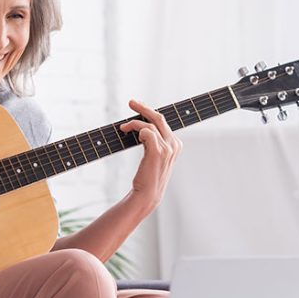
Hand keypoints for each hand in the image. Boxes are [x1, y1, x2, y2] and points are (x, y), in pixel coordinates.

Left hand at [119, 100, 182, 214]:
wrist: (147, 195)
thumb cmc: (147, 177)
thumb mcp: (153, 157)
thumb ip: (152, 143)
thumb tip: (141, 128)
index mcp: (176, 145)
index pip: (163, 122)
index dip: (150, 112)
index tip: (139, 107)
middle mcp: (174, 145)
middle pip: (159, 118)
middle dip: (144, 108)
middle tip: (131, 102)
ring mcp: (167, 148)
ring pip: (150, 124)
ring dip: (133, 123)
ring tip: (123, 127)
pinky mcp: (157, 152)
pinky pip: (146, 131)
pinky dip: (136, 129)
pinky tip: (127, 133)